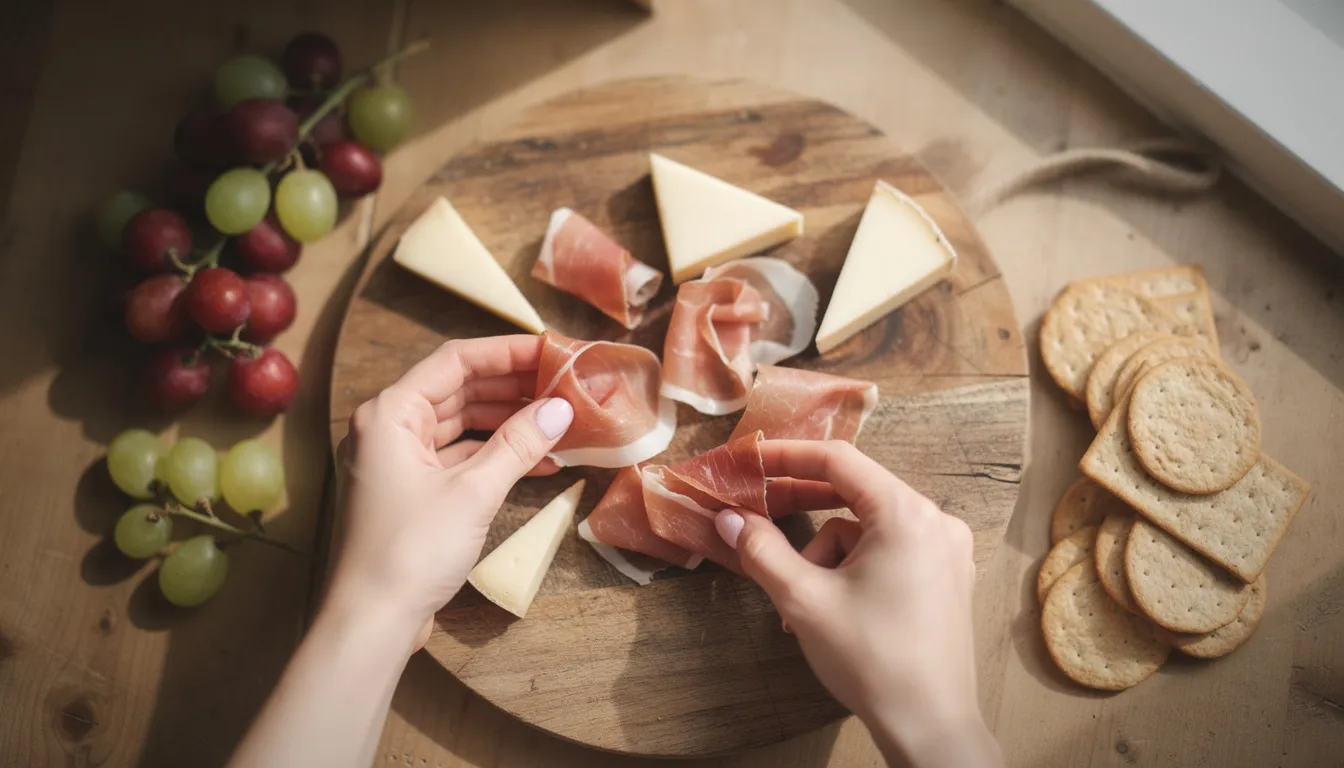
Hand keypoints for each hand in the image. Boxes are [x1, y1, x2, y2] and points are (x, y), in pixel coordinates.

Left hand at [330, 336, 573, 646]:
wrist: (372, 621)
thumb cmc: (410, 551)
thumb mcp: (473, 492)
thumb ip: (518, 444)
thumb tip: (561, 408)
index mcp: (390, 413)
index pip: (456, 361)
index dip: (508, 352)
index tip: (554, 350)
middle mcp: (388, 429)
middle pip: (459, 389)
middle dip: (514, 387)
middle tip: (566, 383)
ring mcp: (398, 462)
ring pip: (462, 424)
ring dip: (509, 422)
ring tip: (560, 419)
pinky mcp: (412, 493)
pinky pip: (460, 458)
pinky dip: (496, 456)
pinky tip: (540, 461)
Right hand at [714, 440, 999, 767]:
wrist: (930, 725)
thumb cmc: (871, 660)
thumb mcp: (803, 600)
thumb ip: (762, 550)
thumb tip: (728, 518)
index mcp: (906, 515)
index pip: (839, 462)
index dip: (787, 456)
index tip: (749, 461)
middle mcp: (935, 522)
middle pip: (855, 493)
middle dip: (802, 510)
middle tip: (758, 515)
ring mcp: (947, 551)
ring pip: (868, 529)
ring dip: (828, 554)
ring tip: (802, 602)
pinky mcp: (947, 577)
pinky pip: (890, 551)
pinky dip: (855, 568)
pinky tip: (834, 608)